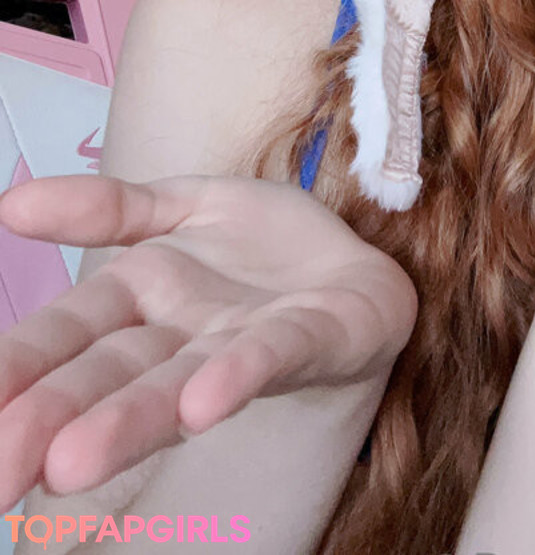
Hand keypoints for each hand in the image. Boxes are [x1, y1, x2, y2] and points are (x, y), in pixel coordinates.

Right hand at [0, 173, 417, 508]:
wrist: (359, 260)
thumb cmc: (263, 248)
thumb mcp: (183, 203)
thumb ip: (108, 208)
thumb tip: (11, 205)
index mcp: (141, 298)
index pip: (67, 334)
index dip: (19, 367)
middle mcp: (182, 337)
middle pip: (108, 375)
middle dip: (53, 418)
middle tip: (2, 471)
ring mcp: (243, 345)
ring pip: (175, 385)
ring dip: (127, 422)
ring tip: (73, 463)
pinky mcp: (310, 341)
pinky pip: (270, 357)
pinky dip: (234, 379)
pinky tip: (203, 402)